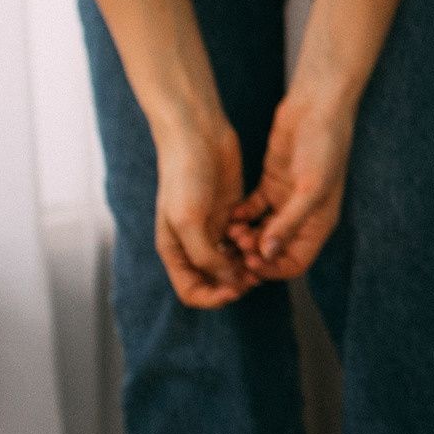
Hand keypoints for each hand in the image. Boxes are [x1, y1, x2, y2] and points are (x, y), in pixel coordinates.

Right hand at [153, 118, 255, 307]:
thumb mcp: (189, 220)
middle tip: (256, 271)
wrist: (197, 136)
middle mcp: (193, 244)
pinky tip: (258, 232)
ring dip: (248, 262)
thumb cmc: (184, 176)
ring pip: (234, 262)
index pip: (192, 291)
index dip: (215, 297)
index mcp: (175, 250)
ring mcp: (213, 229)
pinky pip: (244, 240)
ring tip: (258, 251)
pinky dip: (253, 242)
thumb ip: (206, 255)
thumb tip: (228, 281)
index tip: (236, 288)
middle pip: (216, 280)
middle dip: (236, 281)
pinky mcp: (231, 213)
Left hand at [227, 88, 352, 278]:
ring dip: (245, 235)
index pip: (295, 262)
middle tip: (236, 246)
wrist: (317, 108)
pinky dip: (242, 215)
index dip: (273, 268)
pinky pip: (253, 210)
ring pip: (261, 231)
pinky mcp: (271, 184)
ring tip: (231, 231)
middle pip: (275, 250)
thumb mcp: (310, 187)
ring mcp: (285, 200)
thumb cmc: (324, 146)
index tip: (251, 261)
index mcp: (319, 223)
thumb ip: (288, 222)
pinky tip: (233, 213)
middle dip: (254, 253)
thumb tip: (268, 253)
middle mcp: (302, 216)